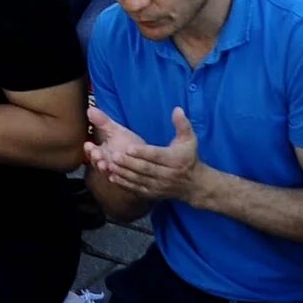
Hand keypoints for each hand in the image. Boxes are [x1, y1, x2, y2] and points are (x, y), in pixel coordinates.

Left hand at [85, 105, 207, 204]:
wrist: (193, 184)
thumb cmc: (189, 157)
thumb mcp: (189, 139)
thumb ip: (182, 124)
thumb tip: (177, 109)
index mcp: (175, 159)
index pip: (157, 155)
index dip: (142, 152)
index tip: (128, 147)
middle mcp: (167, 174)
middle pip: (145, 168)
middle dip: (128, 163)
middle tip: (113, 155)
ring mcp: (159, 185)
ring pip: (139, 179)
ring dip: (123, 173)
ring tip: (109, 164)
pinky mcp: (153, 193)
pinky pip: (137, 189)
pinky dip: (124, 184)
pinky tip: (112, 177)